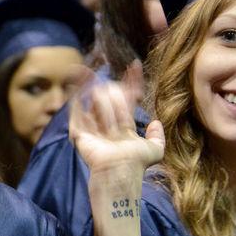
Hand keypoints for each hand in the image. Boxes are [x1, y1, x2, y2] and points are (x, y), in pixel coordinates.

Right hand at [70, 61, 163, 177]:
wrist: (119, 169)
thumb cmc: (136, 163)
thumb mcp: (155, 150)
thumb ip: (158, 137)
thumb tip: (155, 122)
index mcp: (123, 125)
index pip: (127, 98)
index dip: (132, 82)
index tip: (135, 66)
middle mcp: (107, 122)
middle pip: (111, 94)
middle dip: (117, 98)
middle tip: (120, 111)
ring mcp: (91, 125)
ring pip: (98, 97)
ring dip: (106, 104)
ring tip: (111, 124)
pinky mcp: (77, 129)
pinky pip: (76, 105)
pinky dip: (77, 88)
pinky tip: (80, 73)